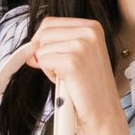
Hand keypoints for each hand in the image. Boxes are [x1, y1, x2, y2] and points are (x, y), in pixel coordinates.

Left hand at [25, 17, 123, 134]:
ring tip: (67, 76)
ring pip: (41, 48)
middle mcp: (89, 32)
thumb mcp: (80, 55)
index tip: (50, 56)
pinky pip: (43, 61)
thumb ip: (58, 44)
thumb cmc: (91, 87)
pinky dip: (49, 74)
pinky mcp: (72, 61)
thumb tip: (31, 47)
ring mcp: (81, 46)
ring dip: (48, 65)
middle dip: (44, 52)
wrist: (103, 111)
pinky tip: (65, 81)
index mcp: (92, 27)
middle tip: (60, 69)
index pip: (50, 22)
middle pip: (44, 33)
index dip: (42, 41)